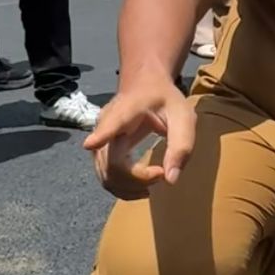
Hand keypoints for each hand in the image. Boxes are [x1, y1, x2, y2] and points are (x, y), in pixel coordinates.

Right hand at [83, 75, 196, 199]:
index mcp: (126, 109)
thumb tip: (170, 180)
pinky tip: (142, 186)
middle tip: (162, 173)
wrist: (145, 87)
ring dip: (130, 188)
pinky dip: (124, 188)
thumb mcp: (183, 116)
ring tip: (155, 178)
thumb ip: (181, 144)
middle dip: (137, 180)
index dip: (100, 135)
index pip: (110, 124)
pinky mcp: (100, 152)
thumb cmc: (165, 100)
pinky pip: (106, 177)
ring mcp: (100, 140)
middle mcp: (105, 125)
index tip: (90, 144)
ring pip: (106, 176)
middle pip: (111, 164)